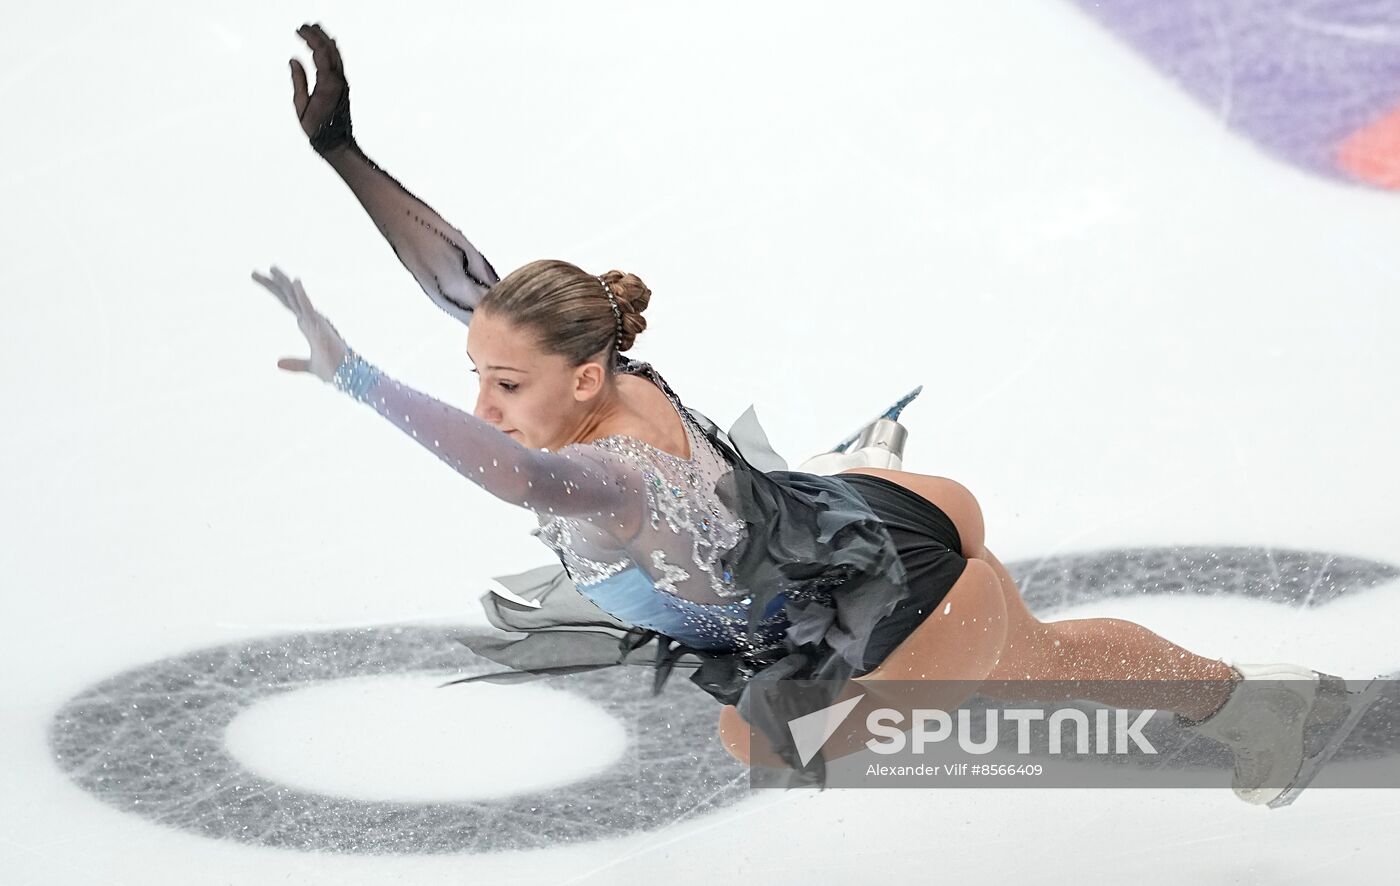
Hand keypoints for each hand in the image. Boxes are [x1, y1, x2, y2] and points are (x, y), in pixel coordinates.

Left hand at [251, 266, 349, 382]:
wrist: (349, 377)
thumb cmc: (334, 370)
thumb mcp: (309, 366)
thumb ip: (294, 363)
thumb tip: (277, 363)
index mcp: (309, 324)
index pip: (289, 303)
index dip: (276, 291)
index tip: (263, 279)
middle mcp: (312, 318)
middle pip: (288, 297)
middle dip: (272, 284)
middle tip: (253, 273)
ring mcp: (316, 320)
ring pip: (295, 297)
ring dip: (283, 282)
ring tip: (271, 268)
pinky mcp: (320, 326)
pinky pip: (308, 307)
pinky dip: (301, 294)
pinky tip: (295, 281)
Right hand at [290, 23, 352, 152]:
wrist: (336, 142)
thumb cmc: (318, 128)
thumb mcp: (301, 105)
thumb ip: (298, 81)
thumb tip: (294, 60)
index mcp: (328, 84)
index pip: (321, 52)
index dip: (310, 38)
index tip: (298, 30)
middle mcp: (339, 80)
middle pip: (330, 49)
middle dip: (318, 34)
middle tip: (304, 26)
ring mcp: (343, 83)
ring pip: (336, 55)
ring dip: (325, 40)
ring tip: (314, 29)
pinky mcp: (343, 86)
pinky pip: (337, 63)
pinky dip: (330, 50)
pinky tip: (326, 45)